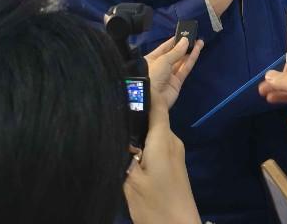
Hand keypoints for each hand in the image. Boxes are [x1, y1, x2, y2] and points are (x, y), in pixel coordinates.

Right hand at [124, 89, 199, 223]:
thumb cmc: (155, 204)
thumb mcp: (132, 181)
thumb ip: (124, 155)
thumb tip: (118, 132)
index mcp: (163, 139)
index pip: (156, 104)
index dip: (143, 91)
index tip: (126, 83)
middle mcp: (172, 140)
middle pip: (154, 117)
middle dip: (135, 114)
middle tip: (112, 111)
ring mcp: (175, 152)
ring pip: (154, 132)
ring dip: (138, 132)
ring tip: (116, 131)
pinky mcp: (173, 163)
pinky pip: (157, 144)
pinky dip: (144, 144)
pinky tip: (129, 152)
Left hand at [145, 35, 203, 111]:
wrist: (152, 100)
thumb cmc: (153, 74)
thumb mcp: (163, 60)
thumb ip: (176, 50)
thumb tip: (186, 40)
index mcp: (152, 60)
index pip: (164, 48)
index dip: (173, 41)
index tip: (183, 33)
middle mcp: (160, 67)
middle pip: (174, 54)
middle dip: (183, 46)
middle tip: (194, 37)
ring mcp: (169, 75)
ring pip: (181, 61)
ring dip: (190, 51)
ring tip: (199, 41)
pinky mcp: (177, 82)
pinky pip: (185, 68)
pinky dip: (191, 59)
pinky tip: (197, 50)